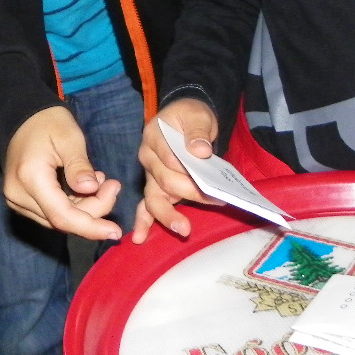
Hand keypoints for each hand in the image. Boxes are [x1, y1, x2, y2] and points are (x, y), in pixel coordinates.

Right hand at [2, 106, 123, 241]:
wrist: (22, 117)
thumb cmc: (49, 122)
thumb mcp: (70, 137)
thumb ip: (79, 166)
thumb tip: (91, 189)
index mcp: (29, 178)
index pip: (62, 216)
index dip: (90, 227)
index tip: (116, 231)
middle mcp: (18, 195)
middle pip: (62, 220)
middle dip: (94, 210)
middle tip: (114, 186)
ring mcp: (17, 200)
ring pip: (58, 219)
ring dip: (85, 208)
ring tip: (102, 182)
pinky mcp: (21, 201)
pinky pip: (51, 212)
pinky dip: (73, 205)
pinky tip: (86, 187)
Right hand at [132, 98, 220, 242]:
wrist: (186, 118)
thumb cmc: (191, 117)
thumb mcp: (197, 115)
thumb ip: (197, 131)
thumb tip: (200, 151)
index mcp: (154, 136)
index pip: (170, 159)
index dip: (189, 172)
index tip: (211, 182)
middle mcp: (147, 157)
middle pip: (165, 181)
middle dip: (190, 193)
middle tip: (215, 200)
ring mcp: (150, 174)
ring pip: (153, 198)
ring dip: (167, 215)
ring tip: (183, 229)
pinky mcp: (155, 187)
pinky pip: (146, 206)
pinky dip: (143, 221)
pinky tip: (140, 238)